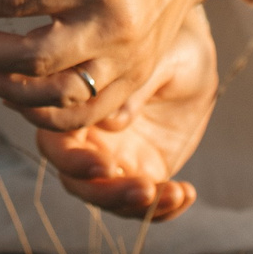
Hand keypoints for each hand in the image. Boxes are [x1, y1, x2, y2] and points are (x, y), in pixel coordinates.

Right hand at [36, 9, 214, 220]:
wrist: (195, 53)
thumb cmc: (167, 44)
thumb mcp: (155, 61)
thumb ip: (130, 88)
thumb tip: (112, 121)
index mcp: (76, 105)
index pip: (57, 143)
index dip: (76, 162)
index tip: (107, 165)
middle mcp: (88, 137)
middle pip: (77, 182)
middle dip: (106, 194)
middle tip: (144, 189)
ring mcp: (115, 158)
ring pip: (109, 198)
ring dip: (137, 206)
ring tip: (176, 193)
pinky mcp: (145, 172)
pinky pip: (146, 203)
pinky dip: (163, 208)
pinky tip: (186, 192)